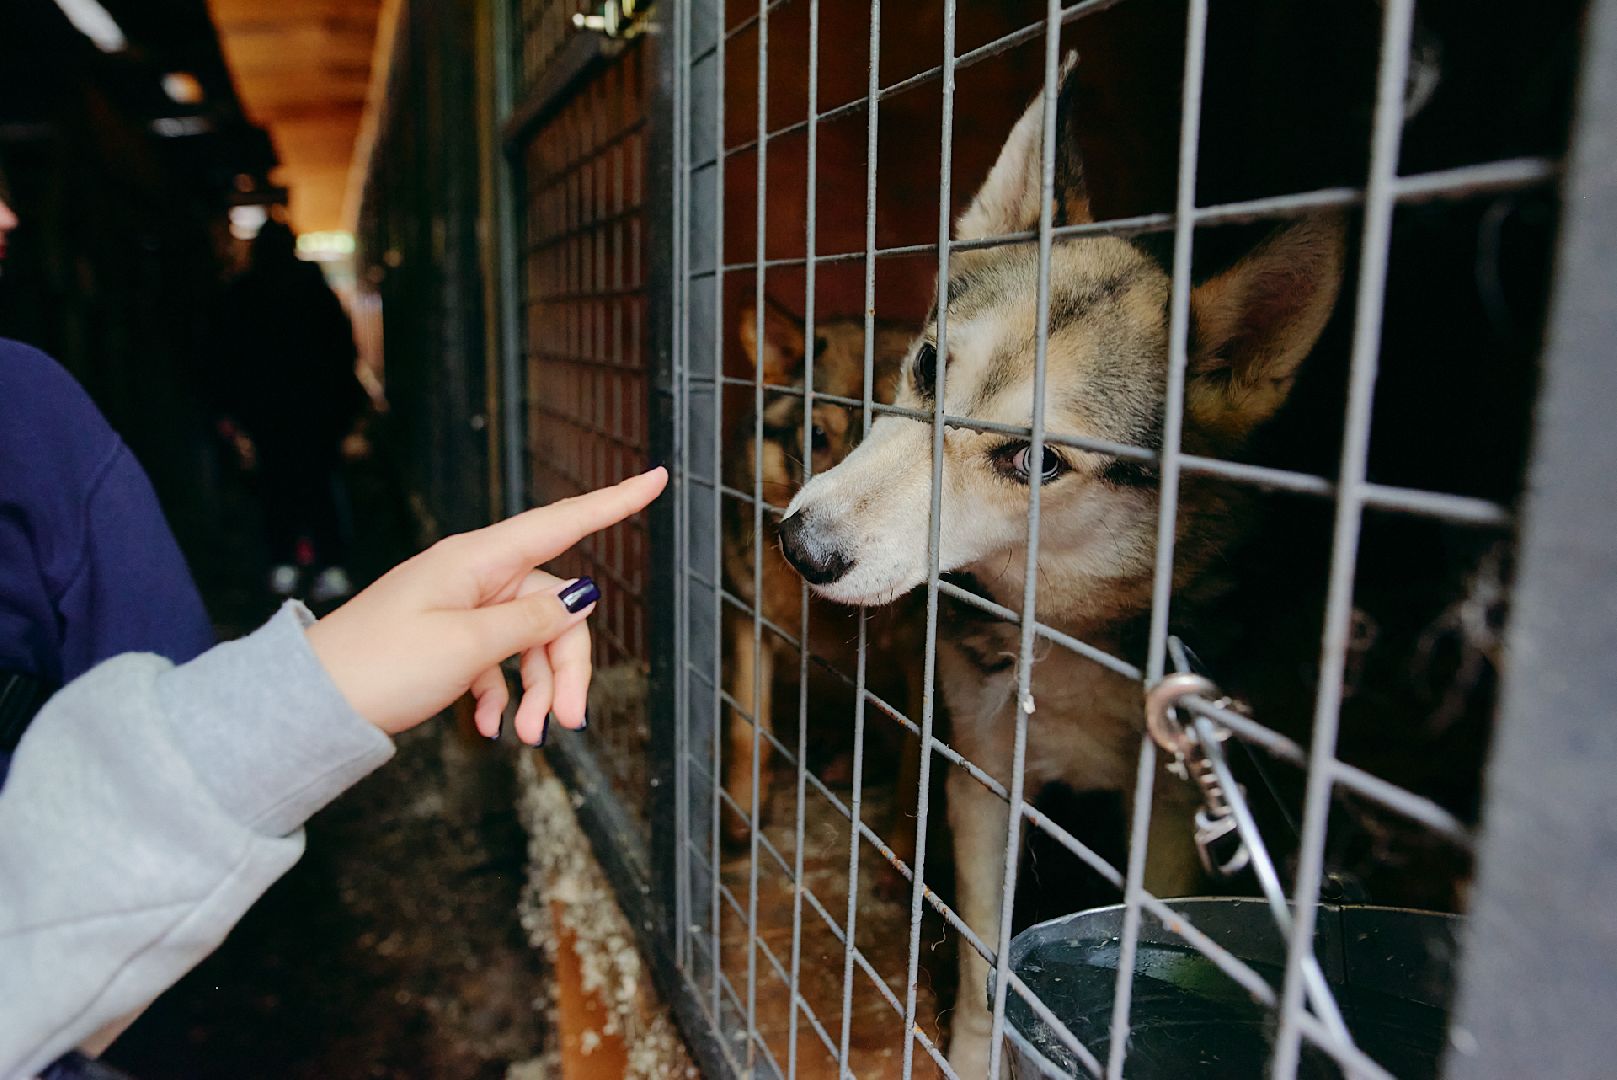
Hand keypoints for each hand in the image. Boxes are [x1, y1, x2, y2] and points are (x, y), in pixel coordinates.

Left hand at [304, 466, 666, 741]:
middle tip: (569, 722)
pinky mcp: (445, 640)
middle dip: (568, 664)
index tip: (658, 478)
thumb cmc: (378, 667)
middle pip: (553, 606)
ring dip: (538, 688)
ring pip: (529, 639)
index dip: (614, 502)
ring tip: (532, 736)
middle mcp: (473, 576)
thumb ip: (531, 620)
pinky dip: (503, 694)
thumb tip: (580, 594)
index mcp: (477, 560)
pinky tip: (494, 728)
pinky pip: (496, 660)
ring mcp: (459, 607)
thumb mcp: (467, 646)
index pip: (562, 522)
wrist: (310, 706)